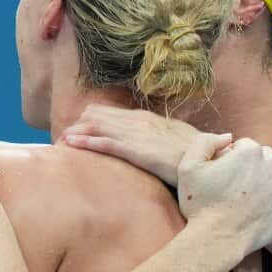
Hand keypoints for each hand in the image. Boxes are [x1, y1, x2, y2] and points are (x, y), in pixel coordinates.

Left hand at [62, 105, 199, 185]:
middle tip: (62, 138)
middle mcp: (138, 122)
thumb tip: (148, 142)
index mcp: (145, 119)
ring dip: (77, 134)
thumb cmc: (196, 152)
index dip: (90, 121)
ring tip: (60, 141)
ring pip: (98, 128)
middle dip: (78, 126)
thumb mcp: (174, 140)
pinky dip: (87, 143)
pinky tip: (73, 144)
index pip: (109, 113)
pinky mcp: (138, 150)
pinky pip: (107, 143)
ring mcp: (137, 135)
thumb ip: (157, 139)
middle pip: (98, 117)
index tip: (77, 130)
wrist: (211, 158)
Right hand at [178, 136, 271, 254]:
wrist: (218, 238)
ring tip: (258, 188)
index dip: (234, 158)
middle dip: (254, 164)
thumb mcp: (188, 167)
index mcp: (248, 151)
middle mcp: (270, 163)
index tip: (227, 173)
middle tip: (240, 184)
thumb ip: (205, 142)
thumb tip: (228, 137)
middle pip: (265, 154)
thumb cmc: (200, 205)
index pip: (245, 145)